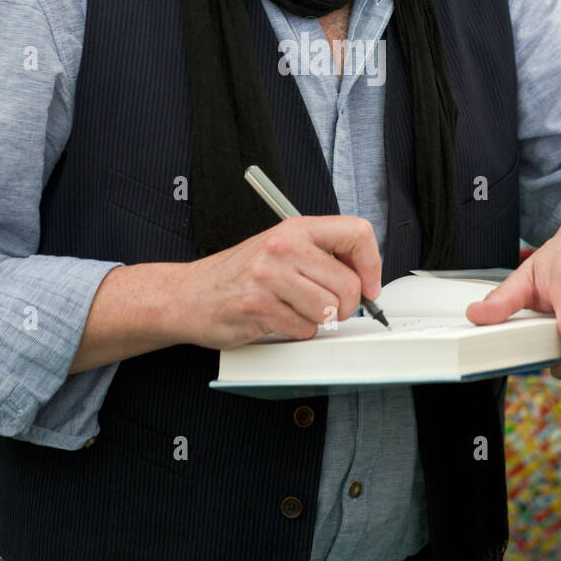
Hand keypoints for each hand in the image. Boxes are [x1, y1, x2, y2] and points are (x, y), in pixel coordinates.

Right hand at [170, 214, 382, 350]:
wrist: (188, 295)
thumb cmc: (238, 274)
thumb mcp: (280, 247)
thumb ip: (319, 254)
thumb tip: (365, 275)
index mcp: (295, 228)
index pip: (357, 232)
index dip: (372, 264)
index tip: (369, 284)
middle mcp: (284, 247)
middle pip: (348, 283)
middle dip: (345, 305)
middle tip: (327, 307)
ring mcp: (270, 276)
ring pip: (329, 310)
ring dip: (318, 320)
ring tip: (295, 311)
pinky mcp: (259, 307)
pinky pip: (304, 329)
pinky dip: (297, 332)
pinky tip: (277, 320)